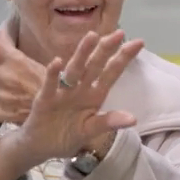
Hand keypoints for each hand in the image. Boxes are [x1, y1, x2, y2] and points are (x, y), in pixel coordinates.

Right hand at [12, 30, 143, 165]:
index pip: (112, 73)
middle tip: (119, 33)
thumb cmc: (67, 135)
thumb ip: (108, 122)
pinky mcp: (45, 100)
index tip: (139, 42)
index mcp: (94, 95)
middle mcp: (80, 89)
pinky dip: (53, 74)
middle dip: (106, 49)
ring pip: (74, 70)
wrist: (40, 147)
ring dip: (82, 53)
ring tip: (92, 36)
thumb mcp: (90, 131)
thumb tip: (133, 119)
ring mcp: (62, 92)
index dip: (124, 58)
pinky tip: (57, 62)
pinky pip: (50, 85)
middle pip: (94, 65)